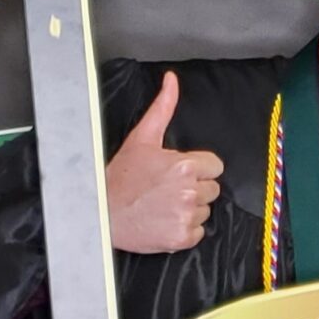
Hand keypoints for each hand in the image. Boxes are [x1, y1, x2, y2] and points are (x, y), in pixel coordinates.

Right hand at [105, 72, 223, 253]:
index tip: (180, 173)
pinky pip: (198, 233)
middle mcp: (189, 191)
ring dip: (190, 209)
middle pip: (212, 189)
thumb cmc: (121, 177)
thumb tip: (171, 80)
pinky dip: (184, 230)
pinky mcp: (182, 237)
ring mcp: (186, 215)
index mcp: (185, 165)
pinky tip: (165, 220)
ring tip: (164, 205)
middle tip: (168, 189)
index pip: (215, 167)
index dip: (199, 169)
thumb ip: (163, 107)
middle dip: (195, 188)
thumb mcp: (142, 138)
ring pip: (205, 211)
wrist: (103, 213)